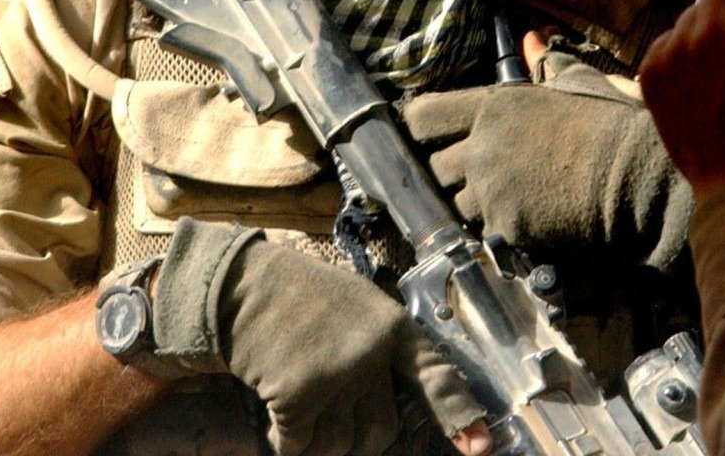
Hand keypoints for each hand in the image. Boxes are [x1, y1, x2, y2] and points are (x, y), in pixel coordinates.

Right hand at [145, 219, 483, 455]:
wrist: (244, 286)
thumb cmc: (304, 300)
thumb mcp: (359, 308)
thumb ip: (382, 351)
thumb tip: (390, 410)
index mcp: (394, 328)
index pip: (436, 376)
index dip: (461, 414)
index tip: (480, 447)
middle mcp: (373, 352)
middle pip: (382, 431)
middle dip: (358, 436)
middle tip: (332, 411)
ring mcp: (338, 374)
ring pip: (339, 444)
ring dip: (318, 437)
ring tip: (300, 395)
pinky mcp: (300, 395)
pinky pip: (300, 446)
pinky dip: (286, 439)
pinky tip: (276, 405)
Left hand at [402, 51, 693, 268]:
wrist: (636, 175)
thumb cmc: (610, 126)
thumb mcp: (576, 85)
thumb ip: (545, 64)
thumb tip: (530, 38)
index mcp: (493, 106)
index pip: (423, 117)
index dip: (418, 130)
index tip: (425, 139)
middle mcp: (482, 146)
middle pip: (434, 169)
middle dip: (453, 175)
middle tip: (484, 176)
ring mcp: (490, 188)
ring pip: (458, 207)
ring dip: (477, 207)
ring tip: (514, 200)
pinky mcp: (504, 226)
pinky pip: (486, 234)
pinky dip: (503, 232)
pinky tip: (531, 223)